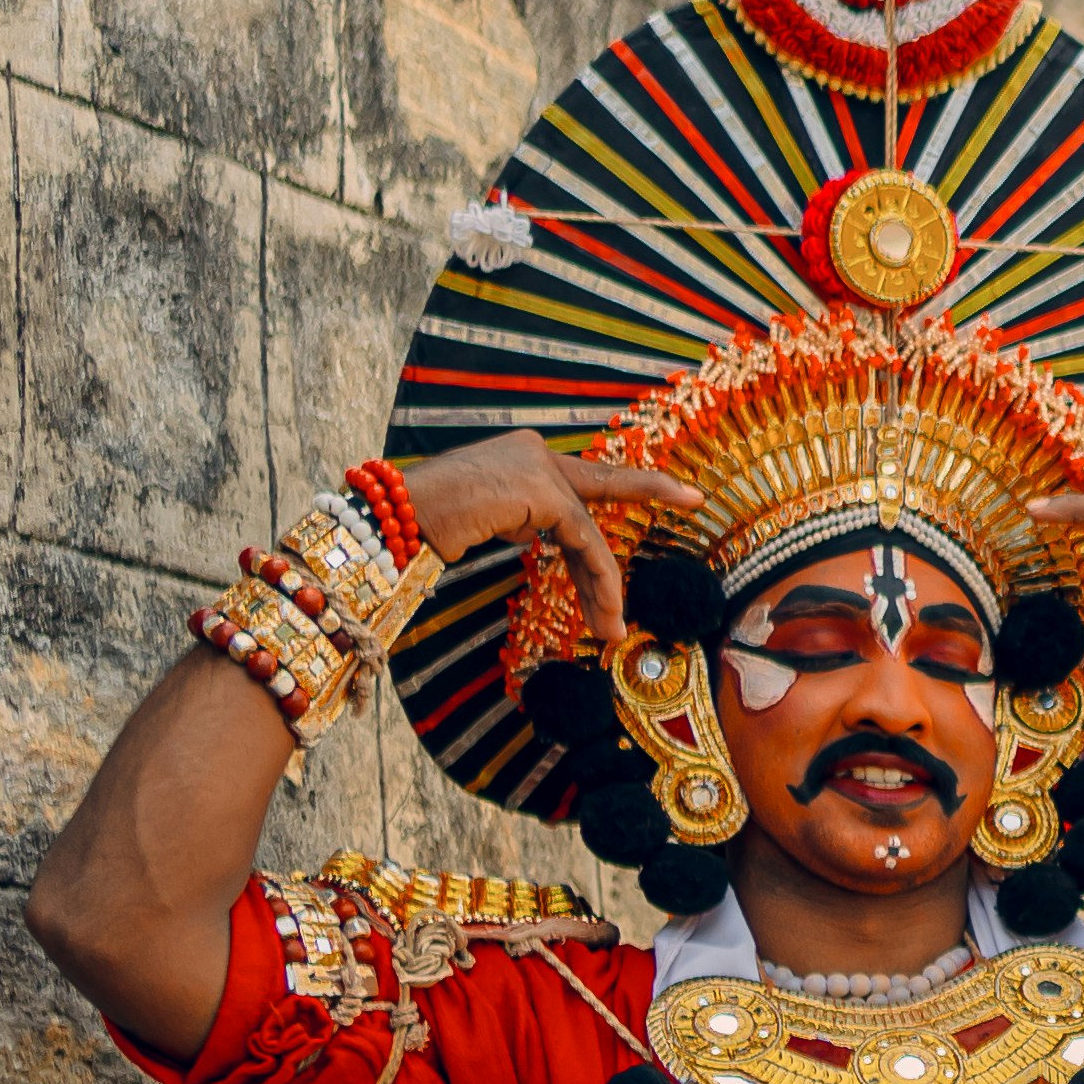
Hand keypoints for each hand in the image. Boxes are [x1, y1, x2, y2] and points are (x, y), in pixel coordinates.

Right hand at [392, 437, 688, 649]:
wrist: (390, 520)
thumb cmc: (421, 526)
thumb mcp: (481, 520)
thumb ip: (518, 519)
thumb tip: (536, 533)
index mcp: (519, 457)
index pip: (582, 480)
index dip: (631, 487)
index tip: (678, 492)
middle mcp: (532, 452)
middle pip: (597, 493)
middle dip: (647, 496)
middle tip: (694, 501)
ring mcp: (537, 467)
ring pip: (589, 533)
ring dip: (602, 587)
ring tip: (612, 631)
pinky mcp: (541, 490)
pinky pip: (583, 543)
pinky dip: (597, 580)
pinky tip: (603, 613)